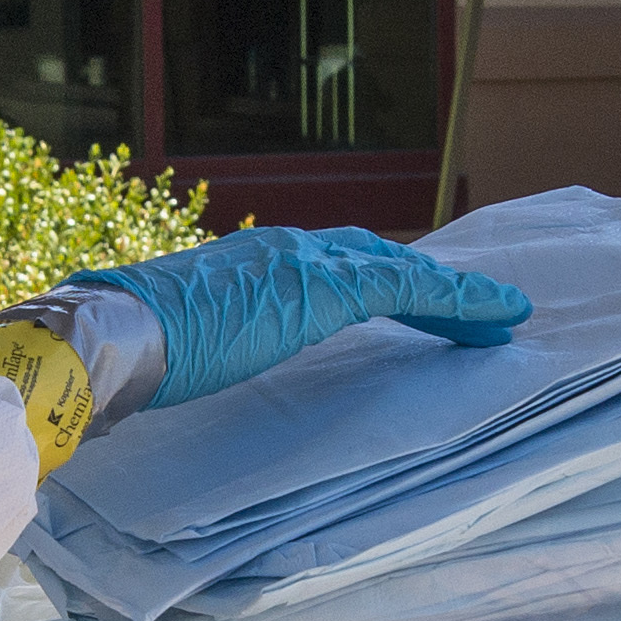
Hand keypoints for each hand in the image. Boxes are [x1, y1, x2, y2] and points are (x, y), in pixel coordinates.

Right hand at [81, 227, 527, 412]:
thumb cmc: (129, 351)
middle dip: (425, 284)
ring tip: (504, 316)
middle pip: (375, 258)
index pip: (329, 262)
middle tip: (472, 308)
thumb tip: (187, 371)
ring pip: (403, 270)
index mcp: (251, 261)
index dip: (376, 278)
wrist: (115, 334)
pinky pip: (411, 290)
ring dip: (457, 296)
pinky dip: (460, 301)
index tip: (409, 301)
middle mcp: (285, 249)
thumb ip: (204, 348)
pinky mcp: (326, 290)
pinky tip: (498, 315)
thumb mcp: (179, 346)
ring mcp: (307, 263)